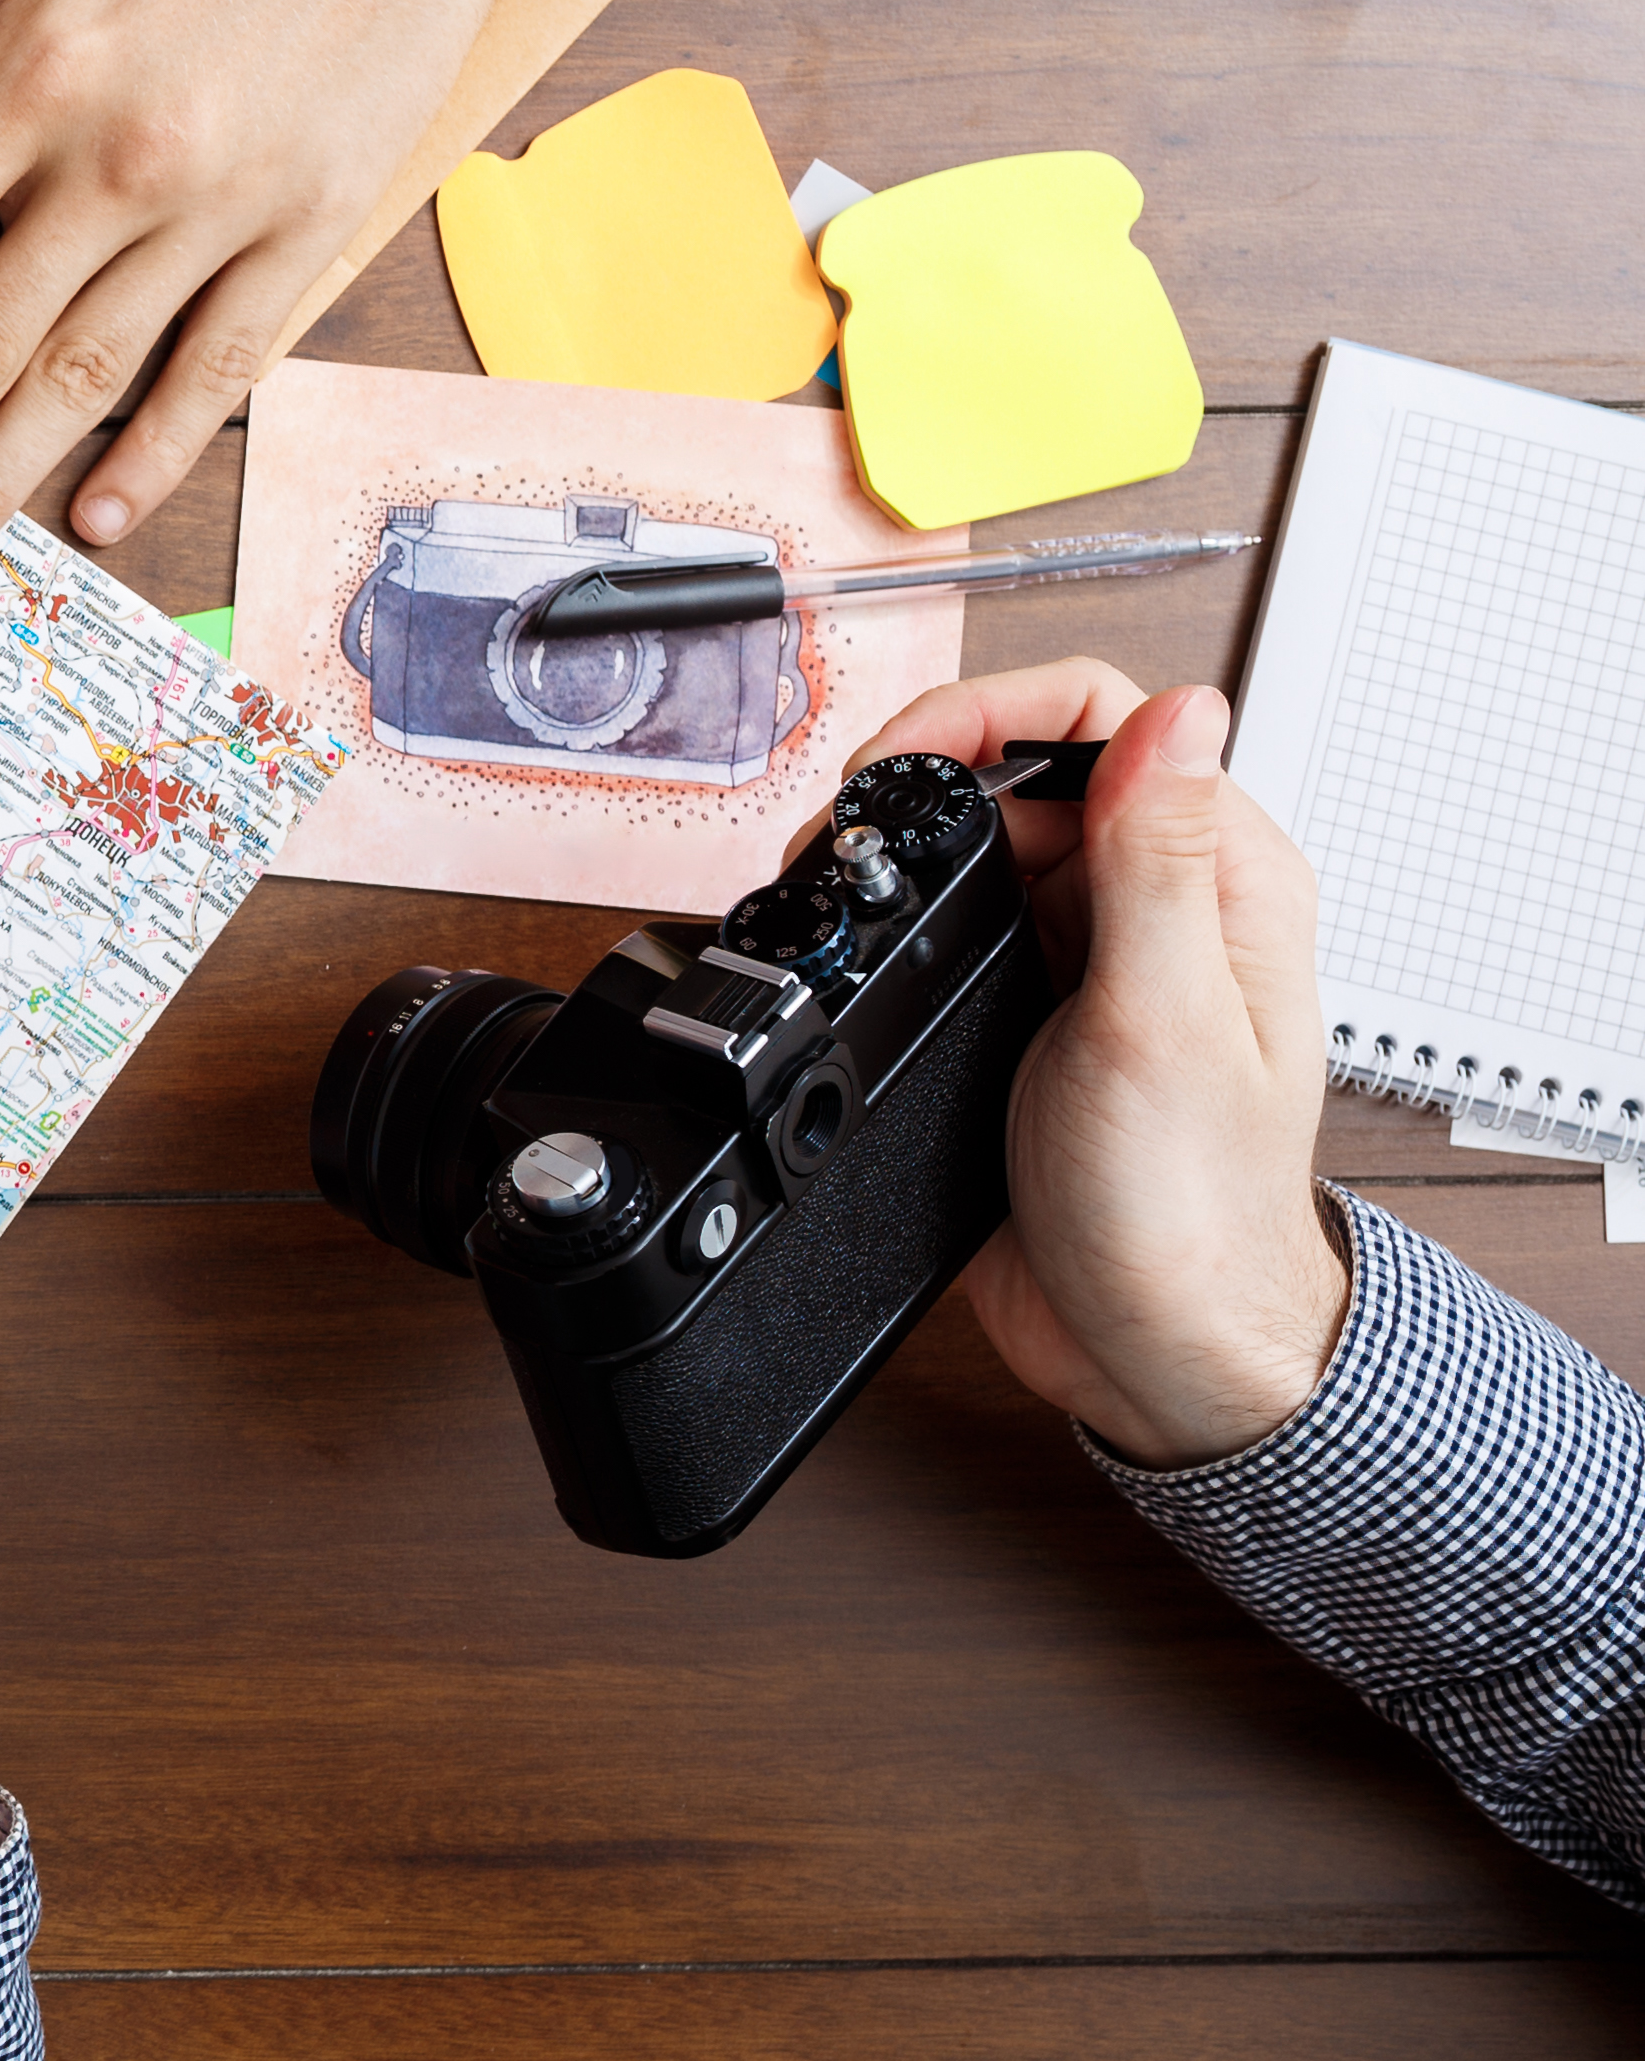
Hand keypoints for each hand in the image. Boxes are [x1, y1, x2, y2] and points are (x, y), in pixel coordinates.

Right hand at [854, 666, 1349, 1466]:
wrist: (1156, 1349)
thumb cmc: (1189, 1212)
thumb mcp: (1160, 1022)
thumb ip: (1158, 861)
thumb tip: (1181, 711)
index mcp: (1223, 879)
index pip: (1106, 714)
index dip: (988, 713)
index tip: (901, 764)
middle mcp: (1162, 905)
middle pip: (1027, 768)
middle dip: (920, 781)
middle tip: (842, 839)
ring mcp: (1095, 961)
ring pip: (984, 846)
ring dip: (904, 851)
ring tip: (837, 889)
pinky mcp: (1034, 1016)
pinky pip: (960, 927)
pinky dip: (901, 920)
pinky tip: (866, 951)